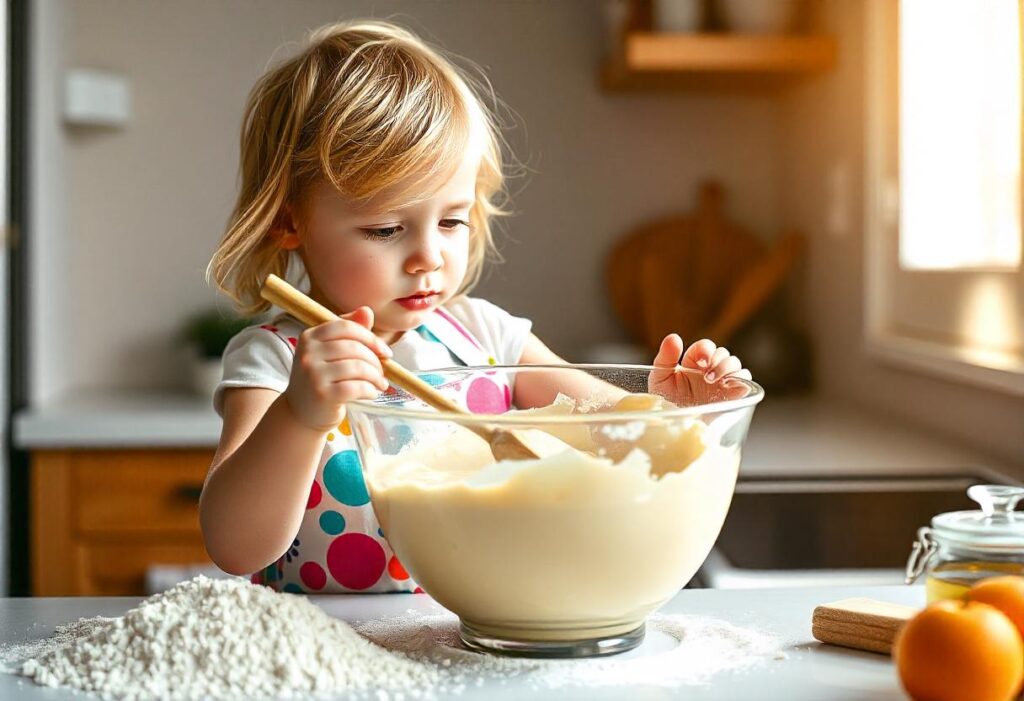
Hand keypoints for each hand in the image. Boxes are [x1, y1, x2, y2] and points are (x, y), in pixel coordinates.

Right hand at [282, 307, 391, 430]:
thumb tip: (367, 311)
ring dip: (375, 377)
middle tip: (381, 373)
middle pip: (354, 348)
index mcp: (309, 337)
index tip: (385, 352)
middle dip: (375, 361)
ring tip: (379, 384)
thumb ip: (349, 331)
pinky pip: (356, 387)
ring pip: (358, 367)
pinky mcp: (322, 394)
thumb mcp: (330, 353)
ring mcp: (313, 374)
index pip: (346, 327)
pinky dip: (370, 390)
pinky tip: (371, 393)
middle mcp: (308, 353)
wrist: (300, 413)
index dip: (370, 338)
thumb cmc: (320, 379)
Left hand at [648, 334, 751, 404]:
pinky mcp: (734, 395)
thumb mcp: (660, 378)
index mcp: (694, 362)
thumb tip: (674, 337)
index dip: (705, 349)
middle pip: (723, 353)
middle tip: (705, 375)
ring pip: (735, 363)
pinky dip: (740, 380)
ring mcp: (723, 382)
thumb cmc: (666, 403)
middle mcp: (710, 370)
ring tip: (711, 381)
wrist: (675, 428)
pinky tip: (725, 387)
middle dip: (716, 360)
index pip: (705, 347)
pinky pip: (745, 381)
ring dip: (726, 368)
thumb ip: (666, 357)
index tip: (699, 360)